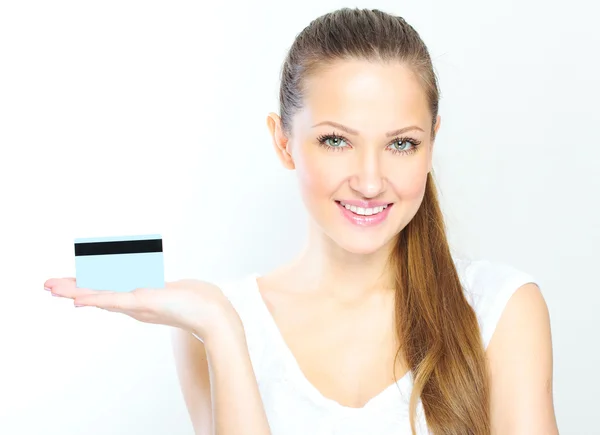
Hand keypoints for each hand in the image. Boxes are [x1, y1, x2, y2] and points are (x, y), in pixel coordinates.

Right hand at [43, 278, 240, 341]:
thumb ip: (158, 286)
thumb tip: (149, 279)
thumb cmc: (195, 301)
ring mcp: (137, 305)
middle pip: (98, 294)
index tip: (65, 287)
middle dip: (72, 289)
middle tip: (47, 286)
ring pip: (101, 297)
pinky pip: (116, 300)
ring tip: (54, 288)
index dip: (85, 288)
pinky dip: (97, 298)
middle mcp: (134, 304)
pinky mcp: (144, 303)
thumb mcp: (173, 290)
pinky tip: (81, 299)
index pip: (107, 291)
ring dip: (76, 291)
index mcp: (138, 299)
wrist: (213, 314)